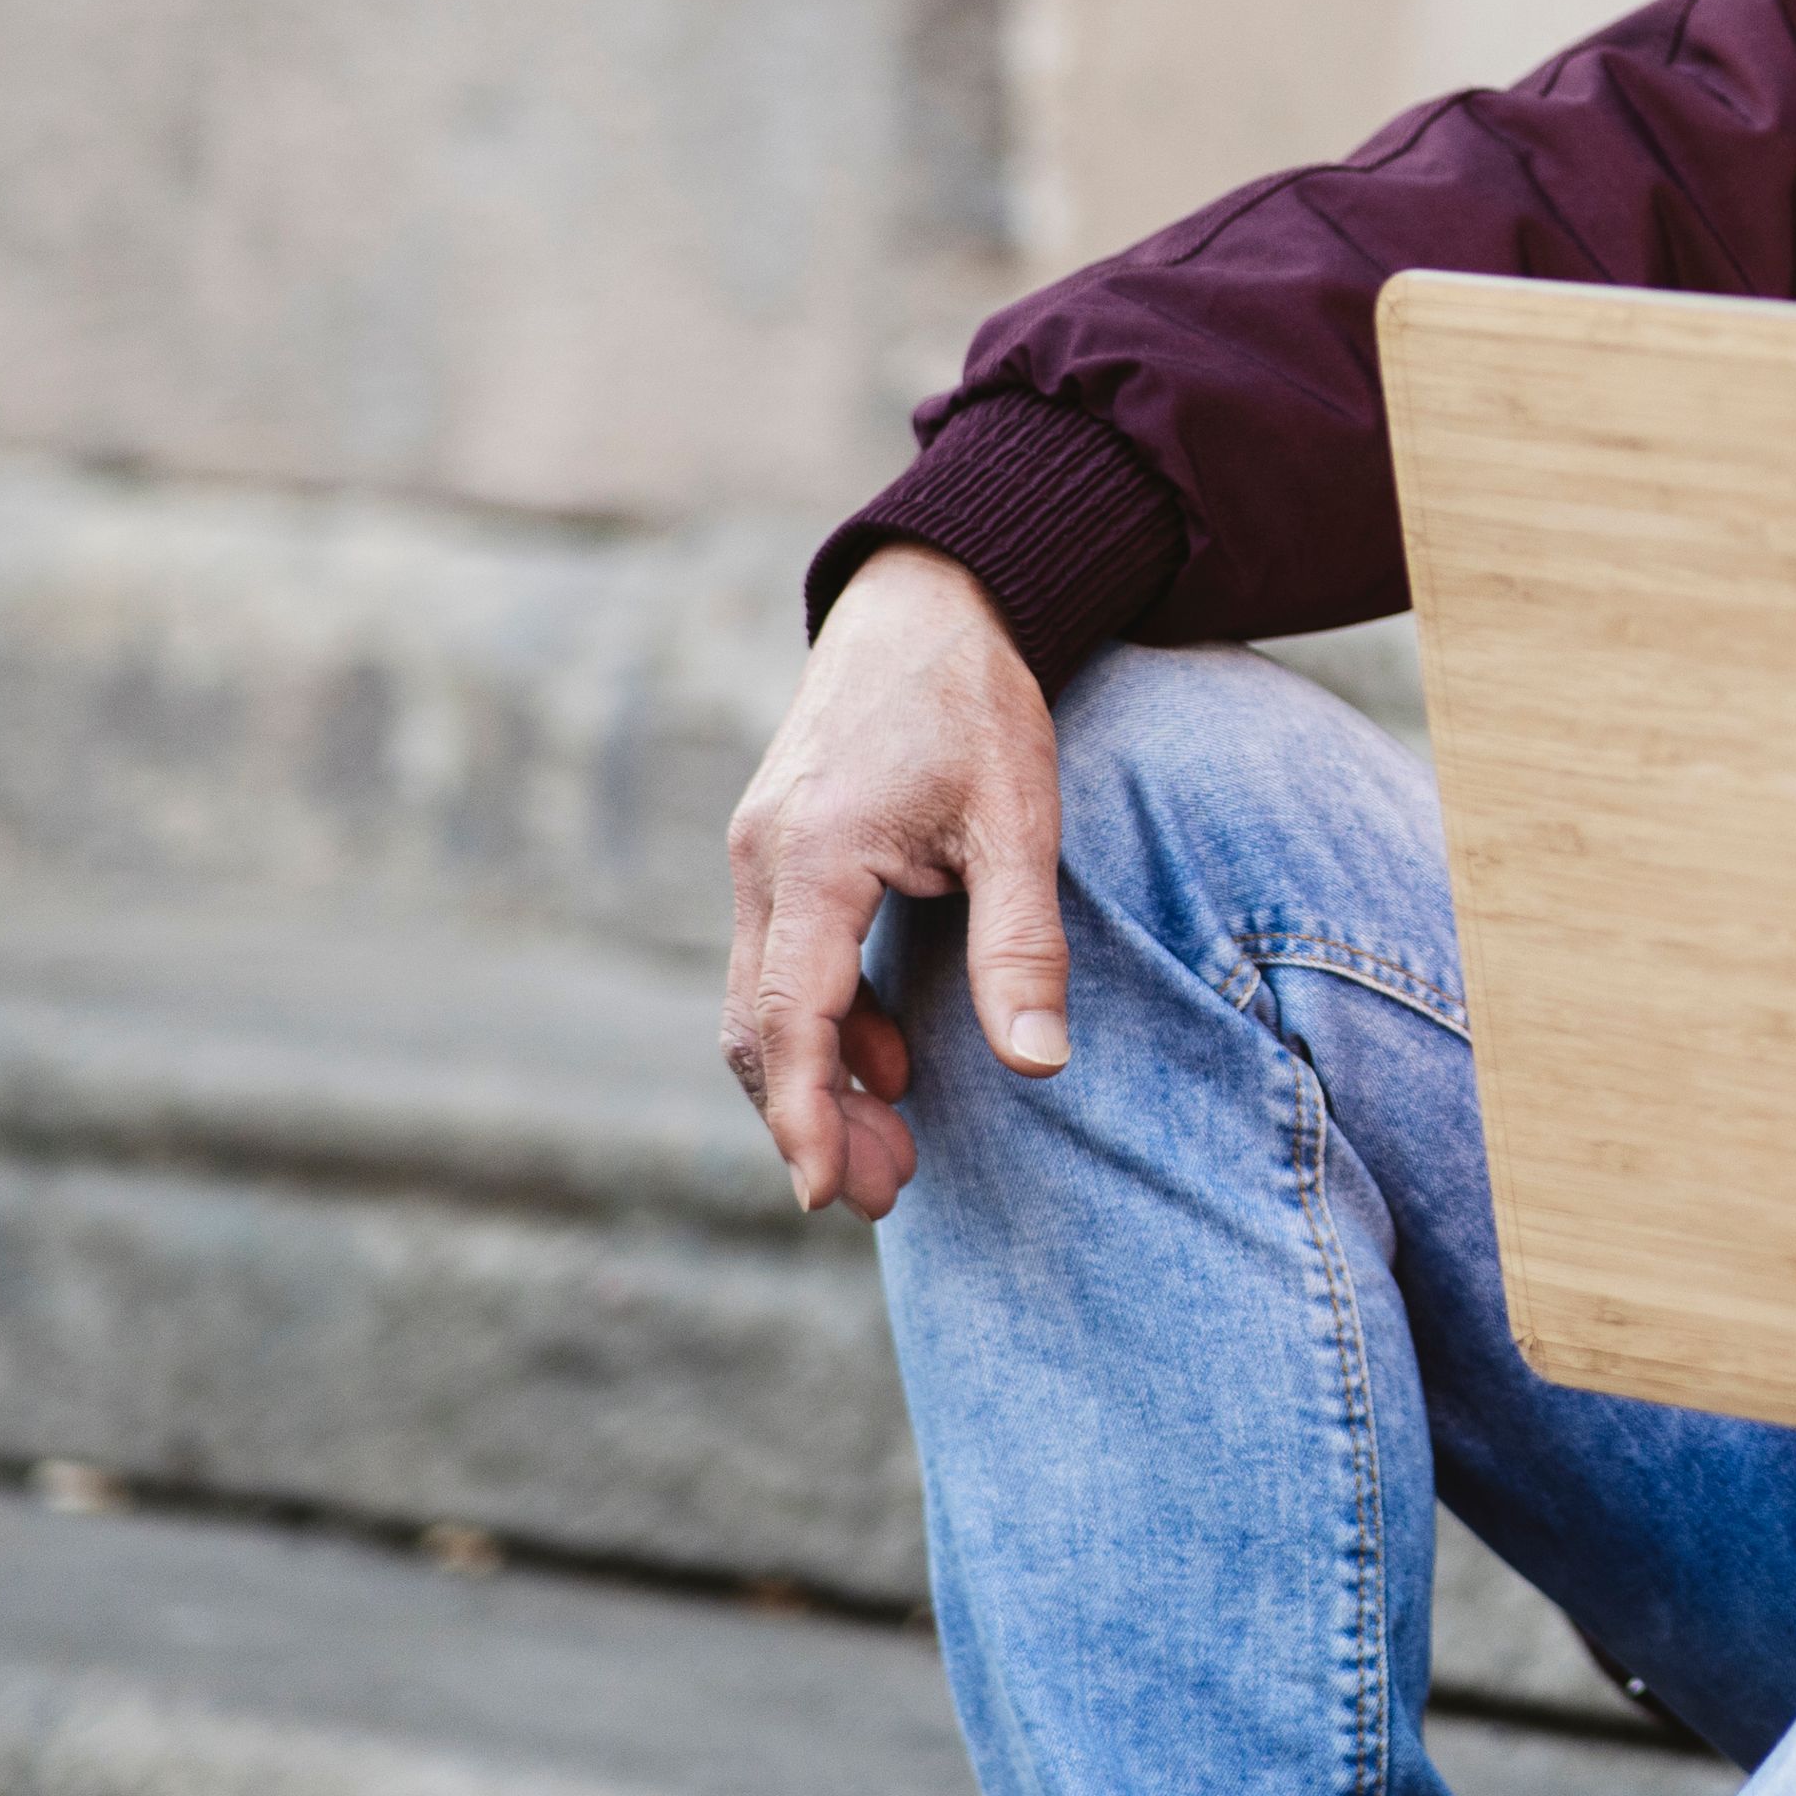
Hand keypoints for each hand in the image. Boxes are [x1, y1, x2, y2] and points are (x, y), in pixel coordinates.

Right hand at [719, 545, 1068, 1217]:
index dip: (805, 1117)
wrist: (929, 597)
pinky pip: (782, 962)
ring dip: (819, 1081)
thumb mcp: (1019, 819)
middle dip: (811, 1122)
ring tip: (894, 1153)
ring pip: (763, 1000)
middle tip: (881, 1197)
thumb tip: (1036, 1067)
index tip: (826, 1196)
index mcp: (815, 856)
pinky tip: (889, 1059)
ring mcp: (761, 854)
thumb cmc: (976, 701)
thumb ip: (1019, 945)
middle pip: (758, 1027)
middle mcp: (765, 861)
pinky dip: (824, 1024)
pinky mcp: (779, 850)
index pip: (788, 1019)